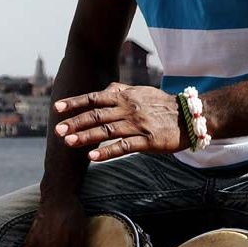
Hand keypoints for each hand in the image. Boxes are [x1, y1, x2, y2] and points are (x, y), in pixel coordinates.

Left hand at [54, 82, 184, 160]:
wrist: (190, 116)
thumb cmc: (161, 104)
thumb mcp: (139, 91)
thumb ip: (119, 91)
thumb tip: (102, 89)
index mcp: (124, 96)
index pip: (93, 98)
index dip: (74, 103)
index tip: (57, 108)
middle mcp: (127, 109)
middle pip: (96, 115)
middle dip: (75, 122)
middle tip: (58, 130)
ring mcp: (137, 125)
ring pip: (106, 131)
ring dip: (86, 136)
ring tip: (69, 142)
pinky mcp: (148, 141)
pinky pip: (124, 147)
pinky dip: (107, 151)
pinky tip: (93, 156)